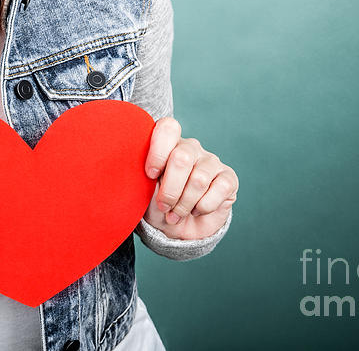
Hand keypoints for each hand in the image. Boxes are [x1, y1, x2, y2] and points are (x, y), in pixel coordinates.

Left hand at [142, 117, 237, 239]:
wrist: (177, 230)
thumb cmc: (157, 205)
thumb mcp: (143, 191)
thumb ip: (140, 175)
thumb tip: (130, 169)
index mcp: (168, 144)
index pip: (168, 128)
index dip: (158, 151)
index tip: (150, 174)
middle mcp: (191, 148)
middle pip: (181, 158)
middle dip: (170, 190)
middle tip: (164, 206)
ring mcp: (211, 161)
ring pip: (198, 179)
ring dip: (184, 204)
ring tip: (176, 214)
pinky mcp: (228, 178)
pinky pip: (218, 190)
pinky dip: (203, 207)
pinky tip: (196, 210)